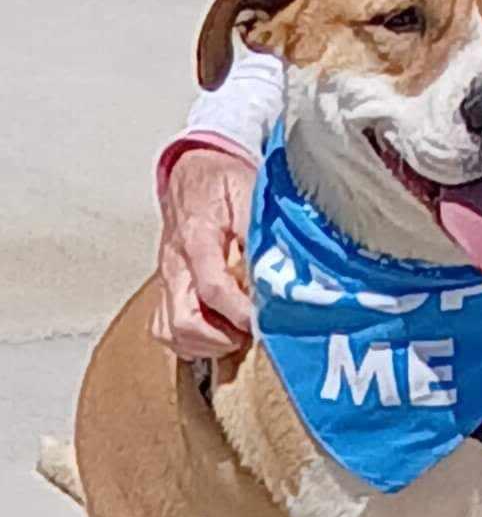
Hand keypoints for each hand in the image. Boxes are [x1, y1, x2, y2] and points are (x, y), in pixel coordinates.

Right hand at [152, 149, 255, 359]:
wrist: (195, 173)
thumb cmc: (224, 183)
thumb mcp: (249, 194)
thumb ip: (262, 233)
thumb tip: (279, 269)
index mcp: (196, 238)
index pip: (212, 288)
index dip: (240, 312)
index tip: (263, 319)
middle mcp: (175, 265)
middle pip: (185, 321)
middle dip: (222, 337)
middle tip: (250, 330)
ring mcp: (168, 281)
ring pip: (171, 332)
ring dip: (207, 343)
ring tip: (236, 332)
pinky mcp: (167, 291)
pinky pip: (166, 331)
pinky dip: (192, 342)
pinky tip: (218, 332)